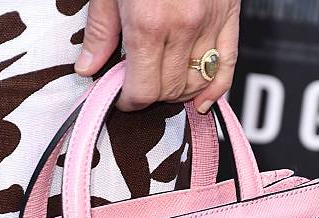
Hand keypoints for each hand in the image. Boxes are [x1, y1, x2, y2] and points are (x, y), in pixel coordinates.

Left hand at [75, 0, 239, 113]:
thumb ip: (101, 30)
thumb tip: (89, 67)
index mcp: (148, 23)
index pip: (143, 90)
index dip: (130, 101)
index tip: (123, 97)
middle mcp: (182, 27)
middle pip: (169, 90)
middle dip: (151, 96)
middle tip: (138, 85)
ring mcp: (209, 22)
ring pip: (196, 82)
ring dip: (178, 93)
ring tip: (163, 86)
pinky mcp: (229, 15)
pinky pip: (227, 65)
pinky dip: (216, 89)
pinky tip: (202, 101)